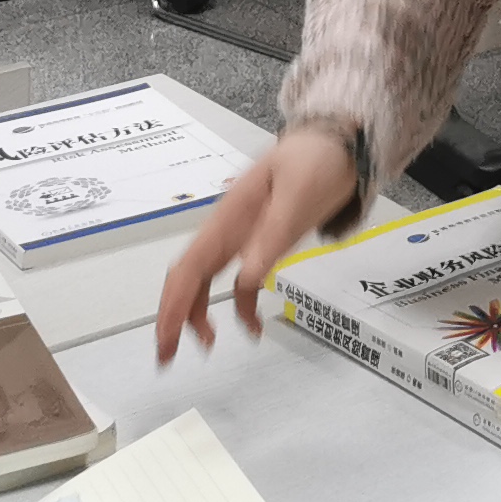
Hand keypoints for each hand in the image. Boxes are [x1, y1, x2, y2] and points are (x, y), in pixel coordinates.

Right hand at [154, 126, 358, 363]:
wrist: (335, 145)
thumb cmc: (313, 161)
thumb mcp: (297, 195)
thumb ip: (273, 236)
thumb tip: (247, 280)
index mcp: (229, 216)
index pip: (190, 266)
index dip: (172, 303)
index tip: (165, 336)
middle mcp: (228, 229)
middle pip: (188, 277)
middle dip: (173, 316)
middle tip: (167, 357)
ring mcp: (241, 238)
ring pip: (206, 281)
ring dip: (198, 315)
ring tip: (205, 347)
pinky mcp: (259, 245)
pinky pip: (239, 281)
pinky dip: (239, 306)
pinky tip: (251, 325)